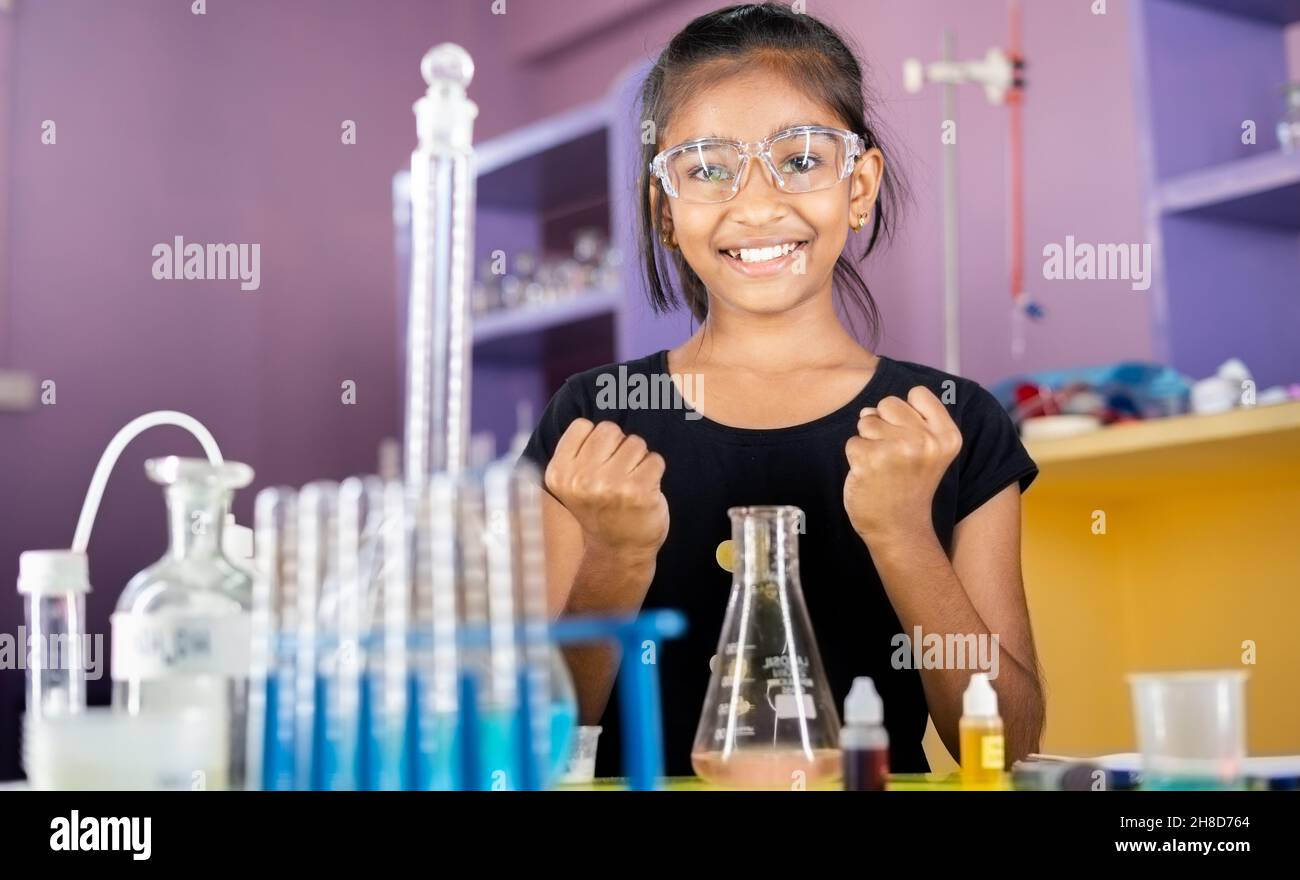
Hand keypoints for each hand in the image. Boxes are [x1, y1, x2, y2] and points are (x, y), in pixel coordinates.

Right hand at [545, 418, 668, 557]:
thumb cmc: (600, 508)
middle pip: (611, 430)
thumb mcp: (574, 481)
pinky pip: (655, 459)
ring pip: (635, 443)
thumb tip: (598, 393)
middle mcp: (580, 480)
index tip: (596, 467)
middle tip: (616, 477)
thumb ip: (577, 448)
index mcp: (559, 473)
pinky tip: (644, 491)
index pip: (585, 426)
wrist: (619, 551)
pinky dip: (654, 472)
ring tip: (630, 485)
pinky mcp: (639, 492)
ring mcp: (610, 486)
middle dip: (619, 448)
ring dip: (638, 461)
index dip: (597, 443)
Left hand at [844, 385, 961, 542]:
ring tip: (882, 467)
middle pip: (888, 403)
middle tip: (894, 457)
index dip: (907, 412)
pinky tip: (869, 476)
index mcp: (947, 436)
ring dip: (868, 441)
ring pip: (866, 421)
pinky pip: (852, 441)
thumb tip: (867, 411)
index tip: (911, 439)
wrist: (899, 529)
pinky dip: (855, 457)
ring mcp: (898, 450)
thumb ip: (909, 420)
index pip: (918, 393)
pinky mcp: (870, 459)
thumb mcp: (928, 450)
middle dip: (884, 425)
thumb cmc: (909, 485)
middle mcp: (926, 441)